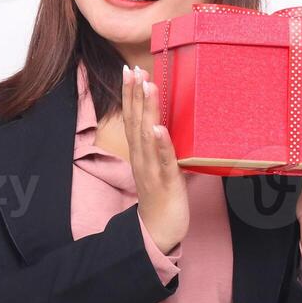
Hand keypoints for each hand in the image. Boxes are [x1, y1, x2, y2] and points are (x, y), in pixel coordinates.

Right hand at [124, 64, 188, 253]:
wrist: (159, 232)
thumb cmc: (162, 198)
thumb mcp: (161, 167)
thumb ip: (163, 148)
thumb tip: (172, 128)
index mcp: (141, 154)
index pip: (132, 119)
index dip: (130, 95)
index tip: (129, 72)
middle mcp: (142, 158)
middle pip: (135, 122)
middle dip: (134, 95)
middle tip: (133, 70)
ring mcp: (152, 170)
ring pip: (147, 136)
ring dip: (147, 110)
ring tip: (147, 87)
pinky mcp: (165, 182)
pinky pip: (163, 161)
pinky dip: (160, 144)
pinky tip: (159, 128)